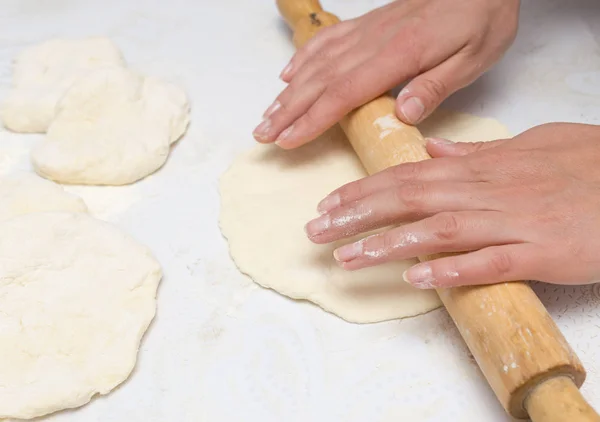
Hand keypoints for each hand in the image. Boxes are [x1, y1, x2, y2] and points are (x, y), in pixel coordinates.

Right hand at [253, 0, 519, 148]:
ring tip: (267, 113)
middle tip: (262, 133)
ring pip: (318, 62)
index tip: (288, 139)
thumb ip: (436, 86)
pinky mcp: (368, 23)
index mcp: (399, 54)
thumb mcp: (474, 57)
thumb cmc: (482, 18)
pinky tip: (289, 74)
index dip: (312, 119)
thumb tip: (403, 115)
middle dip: (288, 110)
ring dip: (289, 90)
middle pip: (320, 80)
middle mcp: (374, 41)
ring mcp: (367, 30)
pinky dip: (304, 57)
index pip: (345, 92)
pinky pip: (328, 39)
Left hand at [304, 123, 599, 288]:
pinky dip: (452, 270)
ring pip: (438, 230)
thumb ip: (479, 150)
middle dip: (358, 214)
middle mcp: (487, 191)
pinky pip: (489, 262)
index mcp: (481, 167)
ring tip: (347, 257)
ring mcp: (512, 222)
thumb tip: (434, 146)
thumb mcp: (529, 144)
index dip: (364, 190)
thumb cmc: (586, 166)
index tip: (329, 203)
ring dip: (388, 244)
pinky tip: (417, 278)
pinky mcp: (539, 253)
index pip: (408, 175)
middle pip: (409, 199)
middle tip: (316, 230)